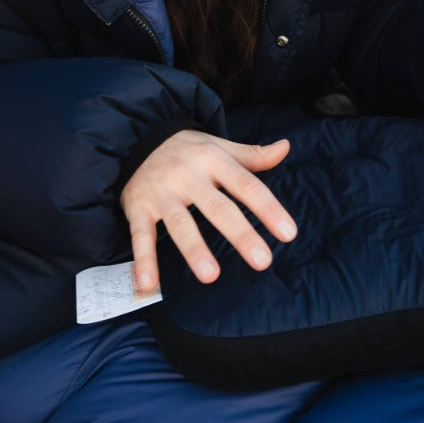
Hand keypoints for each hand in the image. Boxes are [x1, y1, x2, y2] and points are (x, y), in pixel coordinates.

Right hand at [120, 131, 296, 293]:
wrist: (135, 138)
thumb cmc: (186, 149)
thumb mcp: (219, 146)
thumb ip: (252, 155)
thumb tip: (286, 147)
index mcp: (213, 160)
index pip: (247, 186)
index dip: (269, 209)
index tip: (289, 233)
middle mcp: (188, 176)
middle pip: (218, 207)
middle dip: (241, 234)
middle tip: (263, 261)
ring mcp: (162, 193)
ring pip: (181, 223)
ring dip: (195, 250)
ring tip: (211, 276)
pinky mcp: (138, 207)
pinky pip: (141, 236)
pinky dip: (144, 260)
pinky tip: (149, 284)